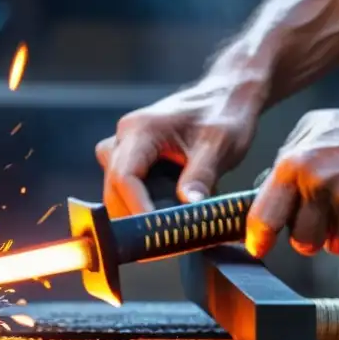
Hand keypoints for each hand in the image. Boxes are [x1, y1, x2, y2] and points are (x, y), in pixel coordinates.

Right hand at [95, 78, 264, 216]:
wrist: (226, 95)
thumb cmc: (224, 113)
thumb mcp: (221, 144)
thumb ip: (202, 174)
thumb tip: (189, 206)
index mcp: (141, 130)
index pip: (124, 177)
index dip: (136, 208)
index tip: (154, 232)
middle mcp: (124, 137)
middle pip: (113, 189)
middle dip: (133, 218)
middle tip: (161, 244)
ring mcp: (125, 147)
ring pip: (114, 191)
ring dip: (134, 212)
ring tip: (164, 230)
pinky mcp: (132, 157)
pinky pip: (124, 187)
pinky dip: (140, 204)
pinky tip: (163, 213)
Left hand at [246, 105, 338, 257]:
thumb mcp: (308, 132)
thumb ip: (283, 163)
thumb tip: (263, 196)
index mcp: (295, 165)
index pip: (265, 217)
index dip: (260, 239)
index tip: (260, 247)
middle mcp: (321, 186)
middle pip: (302, 243)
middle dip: (310, 237)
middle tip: (322, 218)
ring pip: (336, 247)